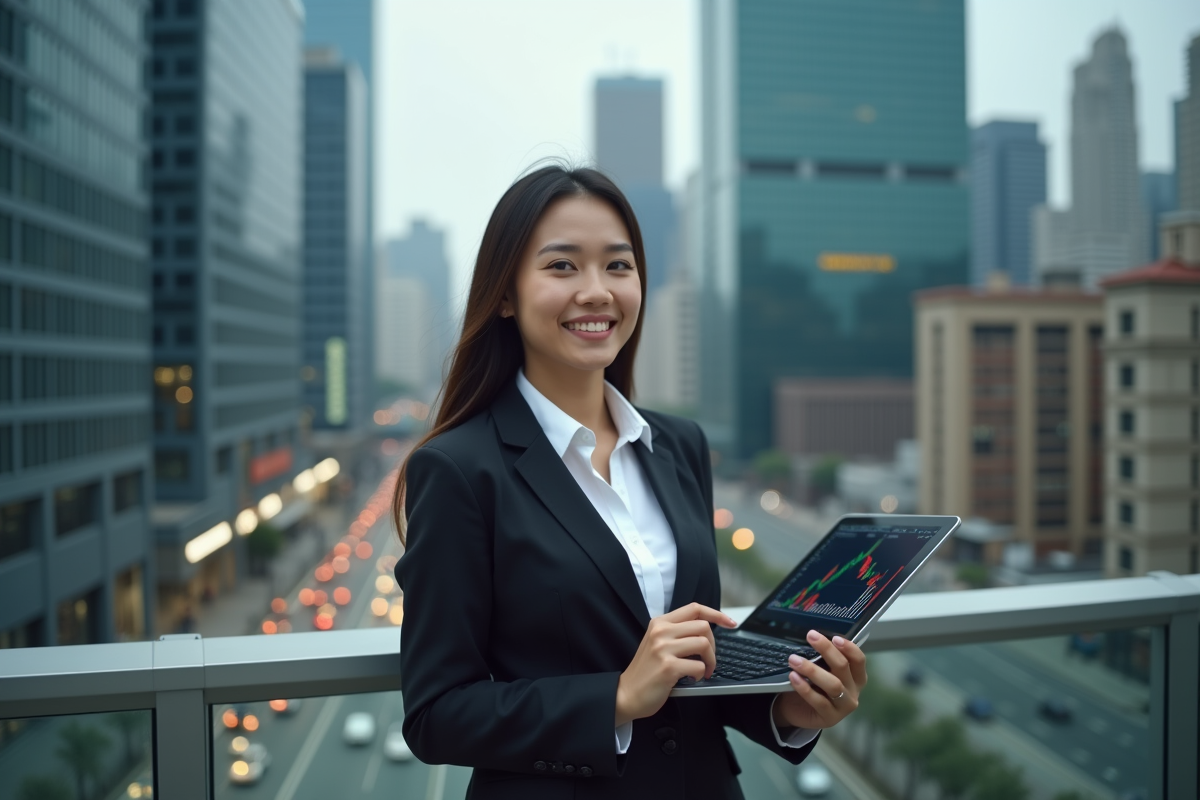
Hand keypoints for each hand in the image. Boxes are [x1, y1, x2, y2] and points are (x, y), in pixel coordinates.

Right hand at [615, 603, 737, 725]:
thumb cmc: (646, 672)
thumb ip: (677, 633)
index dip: (717, 614)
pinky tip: (692, 679)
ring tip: (703, 671)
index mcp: (660, 623)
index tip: (731, 622)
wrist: (626, 694)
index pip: (694, 608)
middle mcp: (661, 631)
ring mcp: (663, 648)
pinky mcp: (668, 667)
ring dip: (710, 661)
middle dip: (713, 646)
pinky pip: (699, 666)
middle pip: (703, 627)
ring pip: (704, 644)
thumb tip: (706, 632)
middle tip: (708, 660)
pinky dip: (701, 675)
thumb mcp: (657, 643)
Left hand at [773, 630, 866, 729]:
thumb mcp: (821, 669)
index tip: (834, 637)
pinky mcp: (830, 718)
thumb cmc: (813, 684)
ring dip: (812, 670)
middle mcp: (854, 691)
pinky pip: (819, 701)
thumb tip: (814, 637)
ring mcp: (844, 707)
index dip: (849, 648)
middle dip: (827, 650)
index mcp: (856, 677)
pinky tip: (793, 677)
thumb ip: (823, 658)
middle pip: (843, 668)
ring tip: (794, 660)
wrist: (797, 710)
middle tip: (810, 636)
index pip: (859, 660)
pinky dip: (805, 688)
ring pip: (833, 685)